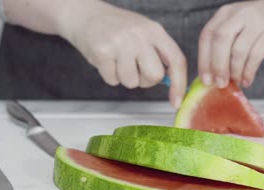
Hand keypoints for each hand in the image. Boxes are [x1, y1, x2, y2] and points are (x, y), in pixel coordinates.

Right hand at [57, 1, 186, 107]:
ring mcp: (121, 42)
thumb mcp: (143, 33)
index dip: (179, 84)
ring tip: (117, 60)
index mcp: (155, 30)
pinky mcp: (103, 51)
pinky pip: (113, 80)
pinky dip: (109, 75)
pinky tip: (106, 60)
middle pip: (155, 76)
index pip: (176, 60)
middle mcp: (140, 35)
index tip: (176, 102)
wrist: (84, 14)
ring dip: (124, 77)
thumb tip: (172, 83)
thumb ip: (158, 54)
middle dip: (145, 80)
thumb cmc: (116, 28)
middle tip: (134, 69)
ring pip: (132, 82)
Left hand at [198, 0, 263, 87]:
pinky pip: (256, 55)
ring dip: (234, 71)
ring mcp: (257, 22)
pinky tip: (247, 80)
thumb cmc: (263, 21)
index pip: (207, 36)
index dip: (203, 60)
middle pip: (219, 41)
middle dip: (217, 66)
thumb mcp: (240, 25)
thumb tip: (212, 74)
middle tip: (219, 84)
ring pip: (238, 49)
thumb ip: (226, 44)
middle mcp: (239, 15)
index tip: (205, 80)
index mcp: (226, 14)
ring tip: (236, 82)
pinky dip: (249, 71)